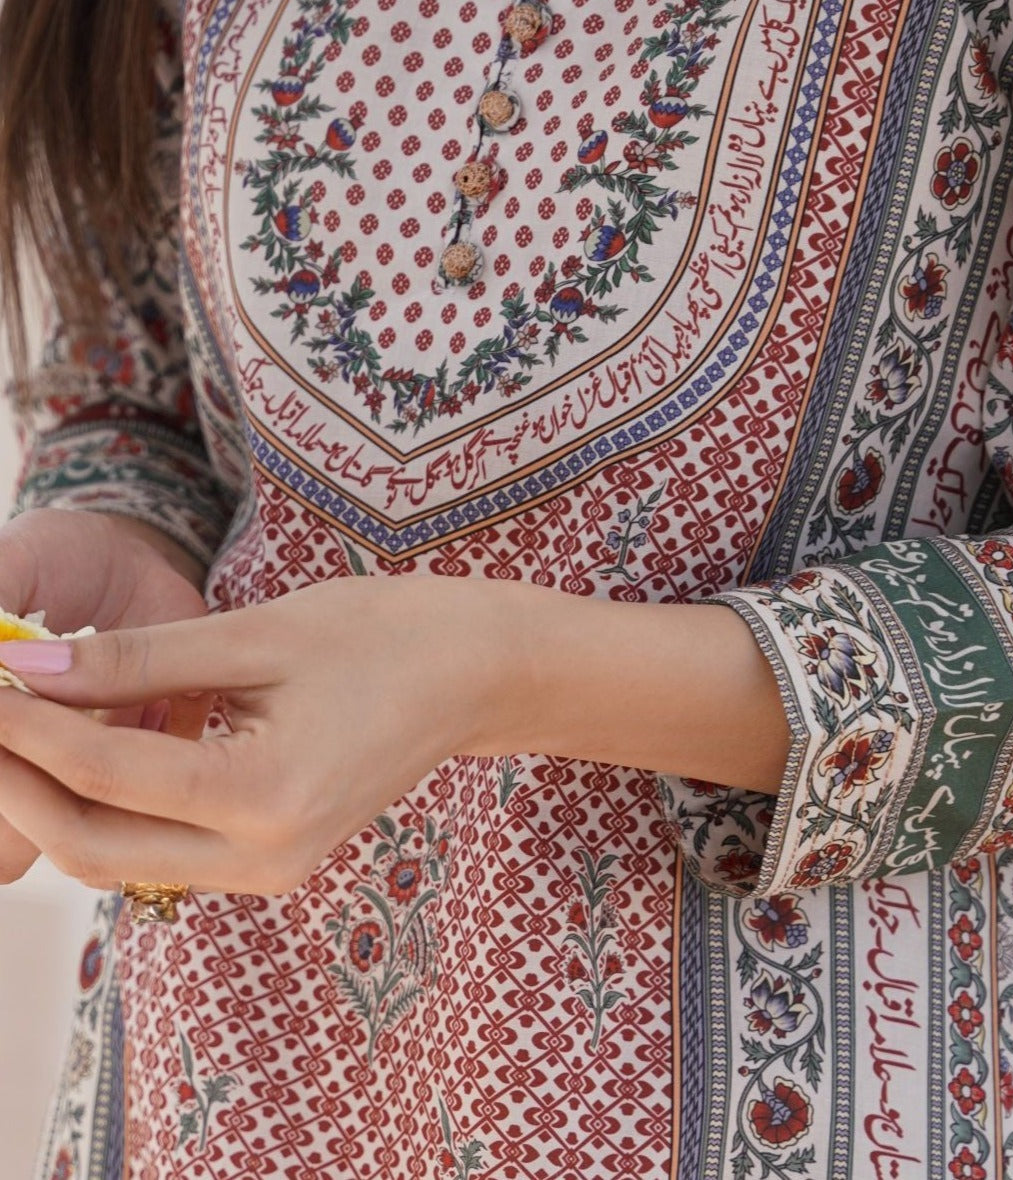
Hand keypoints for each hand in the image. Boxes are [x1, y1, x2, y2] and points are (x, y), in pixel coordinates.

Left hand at [0, 575, 512, 895]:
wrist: (475, 677)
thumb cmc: (383, 635)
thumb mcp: (257, 633)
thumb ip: (139, 657)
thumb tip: (30, 668)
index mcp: (267, 797)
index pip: (107, 775)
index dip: (26, 728)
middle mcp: (262, 859)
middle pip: (95, 846)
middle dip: (19, 785)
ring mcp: (266, 872)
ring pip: (119, 860)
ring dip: (55, 800)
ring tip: (15, 728)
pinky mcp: (267, 861)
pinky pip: (158, 850)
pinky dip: (106, 805)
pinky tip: (81, 747)